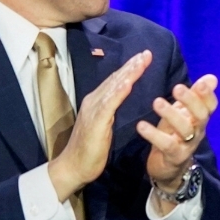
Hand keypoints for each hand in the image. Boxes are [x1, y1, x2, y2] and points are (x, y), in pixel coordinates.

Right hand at [48, 51, 151, 201]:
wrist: (73, 167)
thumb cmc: (90, 149)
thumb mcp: (104, 125)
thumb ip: (111, 109)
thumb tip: (121, 97)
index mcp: (96, 102)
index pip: (115, 81)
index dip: (129, 68)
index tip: (143, 57)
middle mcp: (93, 102)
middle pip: (115, 79)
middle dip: (131, 65)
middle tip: (147, 53)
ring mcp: (93, 110)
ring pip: (114, 87)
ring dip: (128, 73)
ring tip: (141, 61)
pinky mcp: (95, 121)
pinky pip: (109, 103)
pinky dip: (119, 91)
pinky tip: (129, 82)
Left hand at [137, 74, 218, 194]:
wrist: (169, 168)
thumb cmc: (175, 134)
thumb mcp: (184, 113)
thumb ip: (195, 95)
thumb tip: (212, 77)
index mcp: (200, 119)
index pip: (210, 106)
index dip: (208, 95)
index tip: (202, 83)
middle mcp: (198, 131)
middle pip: (201, 115)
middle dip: (191, 101)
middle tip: (177, 88)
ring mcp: (188, 145)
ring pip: (185, 129)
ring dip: (171, 115)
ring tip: (157, 102)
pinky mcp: (175, 156)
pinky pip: (167, 145)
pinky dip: (154, 134)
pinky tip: (141, 125)